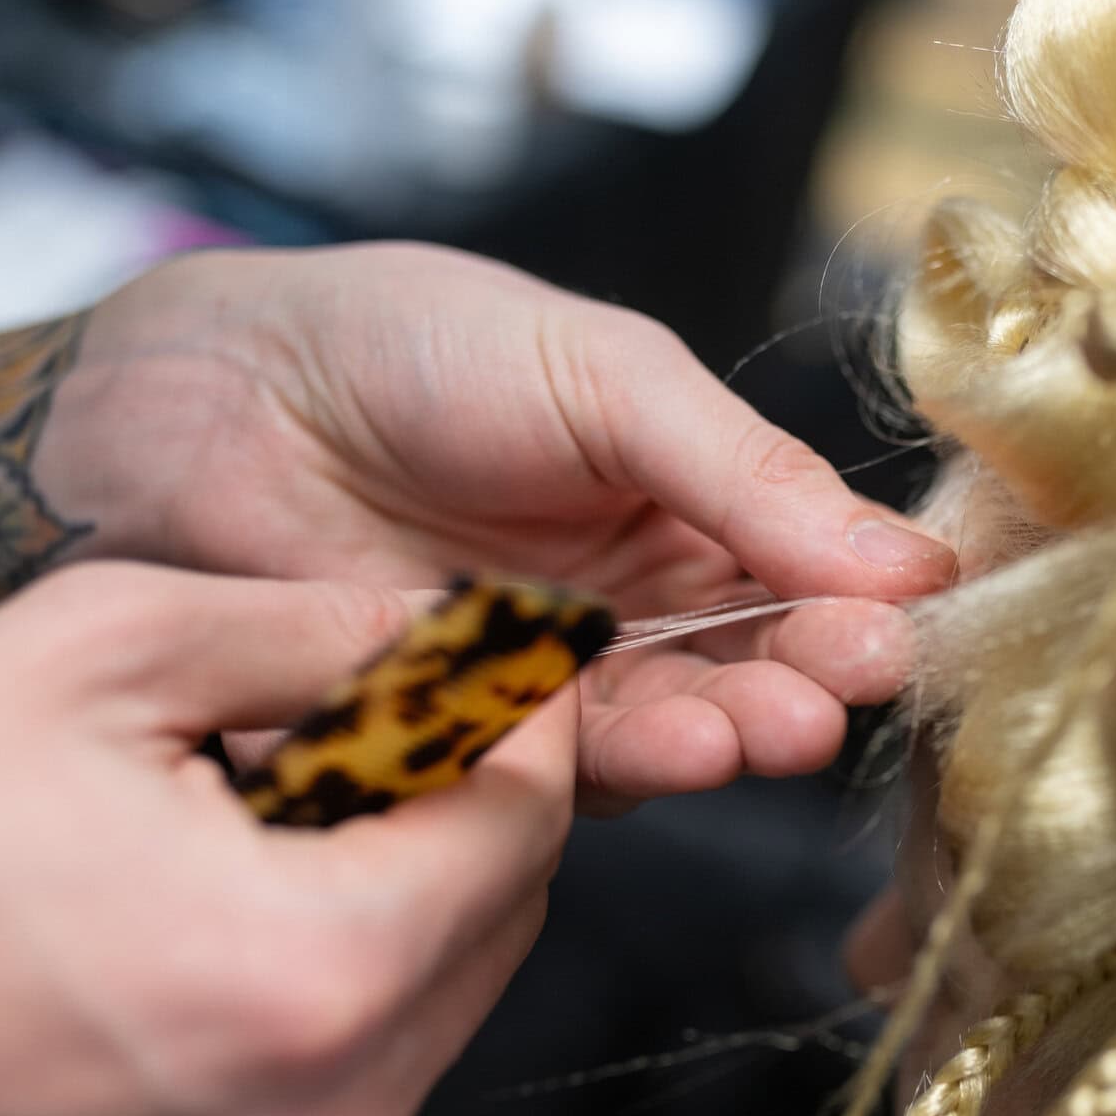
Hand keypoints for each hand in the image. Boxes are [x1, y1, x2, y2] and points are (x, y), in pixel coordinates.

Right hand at [0, 563, 569, 1115]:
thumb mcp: (93, 653)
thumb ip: (310, 628)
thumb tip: (433, 626)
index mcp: (308, 976)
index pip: (526, 824)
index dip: (514, 719)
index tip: (480, 661)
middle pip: (498, 923)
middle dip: (453, 805)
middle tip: (353, 725)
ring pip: (430, 1007)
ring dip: (388, 897)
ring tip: (252, 820)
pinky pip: (342, 1088)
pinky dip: (318, 994)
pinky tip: (206, 921)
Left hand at [37, 244, 954, 809]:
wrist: (206, 400)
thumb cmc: (407, 346)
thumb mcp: (603, 374)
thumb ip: (744, 472)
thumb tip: (910, 561)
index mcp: (682, 497)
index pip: (804, 568)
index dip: (857, 601)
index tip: (899, 625)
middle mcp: (630, 598)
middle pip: (748, 663)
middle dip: (802, 680)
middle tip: (842, 687)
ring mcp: (550, 673)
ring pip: (666, 727)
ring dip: (724, 732)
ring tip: (761, 727)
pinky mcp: (471, 738)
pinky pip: (560, 770)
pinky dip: (616, 765)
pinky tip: (663, 745)